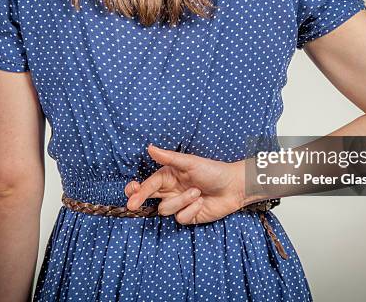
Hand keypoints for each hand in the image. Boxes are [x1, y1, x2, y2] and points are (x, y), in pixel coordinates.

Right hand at [124, 144, 246, 224]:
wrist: (234, 187)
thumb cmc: (213, 171)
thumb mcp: (190, 162)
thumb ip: (169, 157)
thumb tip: (150, 147)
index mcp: (168, 176)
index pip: (148, 184)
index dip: (137, 190)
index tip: (131, 194)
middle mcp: (171, 191)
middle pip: (148, 198)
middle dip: (139, 200)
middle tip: (133, 204)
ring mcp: (179, 204)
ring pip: (166, 209)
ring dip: (182, 201)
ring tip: (197, 192)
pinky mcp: (188, 216)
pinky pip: (181, 218)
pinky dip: (191, 210)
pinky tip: (201, 203)